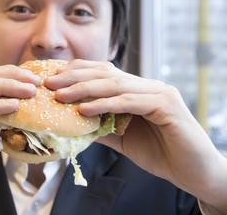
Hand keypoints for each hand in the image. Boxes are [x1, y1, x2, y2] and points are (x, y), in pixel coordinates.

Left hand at [45, 59, 226, 212]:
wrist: (194, 172)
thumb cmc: (159, 153)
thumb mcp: (122, 138)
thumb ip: (101, 127)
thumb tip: (72, 124)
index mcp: (137, 89)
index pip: (103, 72)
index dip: (77, 72)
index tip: (52, 77)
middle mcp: (147, 86)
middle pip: (105, 73)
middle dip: (74, 77)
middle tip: (48, 83)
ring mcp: (158, 93)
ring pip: (115, 84)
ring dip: (84, 89)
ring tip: (59, 95)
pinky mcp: (167, 106)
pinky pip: (129, 102)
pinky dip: (104, 104)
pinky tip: (83, 110)